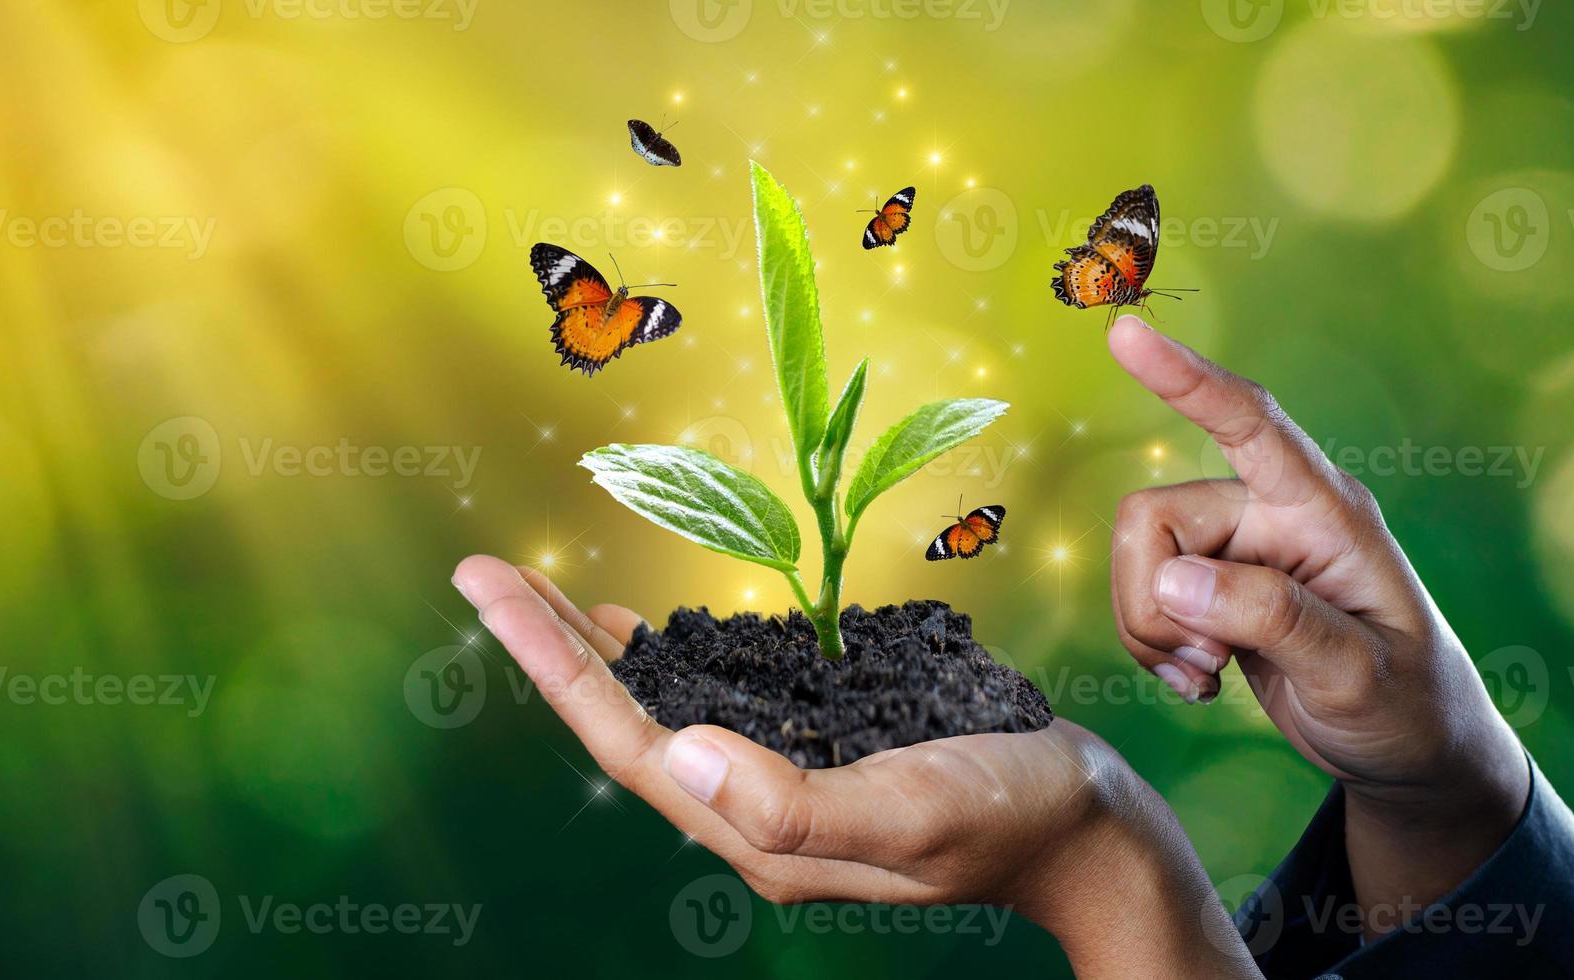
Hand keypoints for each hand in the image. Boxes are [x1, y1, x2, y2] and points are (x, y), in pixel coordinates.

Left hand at [453, 554, 1257, 978]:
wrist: (1087, 828)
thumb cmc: (1013, 815)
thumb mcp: (910, 813)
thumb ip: (791, 803)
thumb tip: (674, 753)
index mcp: (758, 830)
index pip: (624, 741)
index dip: (553, 663)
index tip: (491, 586)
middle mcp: (752, 809)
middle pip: (624, 722)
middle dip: (551, 648)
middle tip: (486, 573)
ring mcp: (780, 779)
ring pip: (661, 710)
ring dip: (596, 652)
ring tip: (541, 593)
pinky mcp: (813, 748)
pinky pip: (714, 701)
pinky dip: (666, 659)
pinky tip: (647, 633)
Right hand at [1105, 316, 1528, 923]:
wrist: (1407, 747)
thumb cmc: (1407, 703)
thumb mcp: (1356, 672)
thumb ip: (1273, 618)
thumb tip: (1177, 580)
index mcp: (1323, 511)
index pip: (1250, 425)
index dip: (1187, 379)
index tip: (1126, 334)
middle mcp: (1272, 516)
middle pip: (1153, 517)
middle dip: (1153, 601)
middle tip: (1205, 661)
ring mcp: (1238, 552)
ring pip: (1137, 561)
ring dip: (1152, 631)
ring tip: (1208, 674)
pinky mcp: (1212, 589)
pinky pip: (1141, 598)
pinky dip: (1154, 648)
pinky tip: (1202, 678)